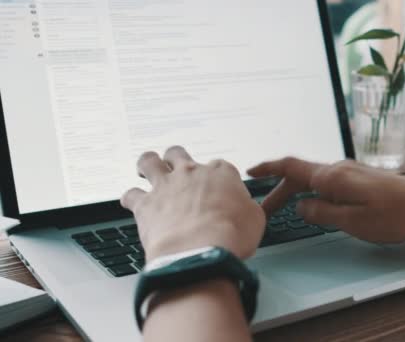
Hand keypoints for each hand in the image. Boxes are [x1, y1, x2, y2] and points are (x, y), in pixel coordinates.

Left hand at [121, 146, 264, 260]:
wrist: (201, 252)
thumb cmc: (231, 236)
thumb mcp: (255, 219)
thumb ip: (247, 207)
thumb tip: (246, 209)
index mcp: (220, 173)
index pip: (218, 166)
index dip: (217, 177)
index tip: (218, 188)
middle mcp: (191, 173)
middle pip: (178, 153)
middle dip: (176, 159)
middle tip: (177, 169)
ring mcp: (166, 186)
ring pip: (149, 161)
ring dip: (147, 164)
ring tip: (146, 169)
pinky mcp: (146, 204)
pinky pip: (131, 194)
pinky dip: (131, 198)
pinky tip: (132, 202)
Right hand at [248, 158, 404, 243]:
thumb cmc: (394, 216)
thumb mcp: (352, 221)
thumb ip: (322, 213)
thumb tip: (301, 206)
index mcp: (333, 177)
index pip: (292, 167)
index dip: (269, 168)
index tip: (251, 172)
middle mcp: (339, 169)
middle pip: (301, 175)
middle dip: (280, 190)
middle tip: (266, 210)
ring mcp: (351, 172)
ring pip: (315, 179)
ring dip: (297, 192)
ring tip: (286, 210)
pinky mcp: (361, 178)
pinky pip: (328, 182)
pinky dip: (313, 192)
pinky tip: (315, 205)